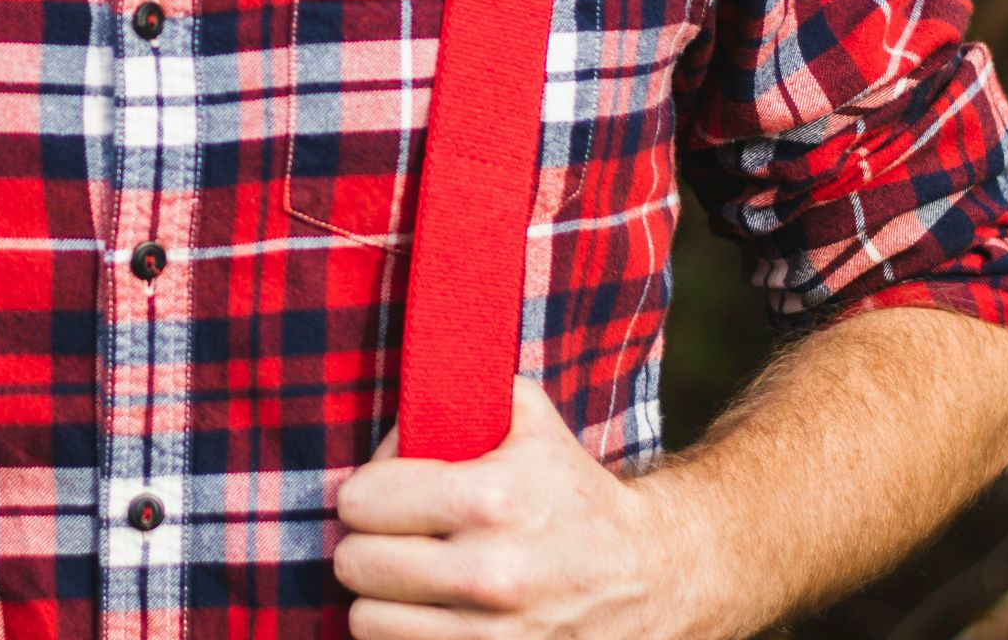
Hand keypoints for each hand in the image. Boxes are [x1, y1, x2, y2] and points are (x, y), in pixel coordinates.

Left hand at [333, 378, 704, 639]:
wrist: (653, 576)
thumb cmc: (577, 495)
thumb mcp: (530, 422)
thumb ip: (463, 392)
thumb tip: (399, 405)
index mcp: (489, 499)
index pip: (360, 501)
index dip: (366, 493)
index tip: (386, 495)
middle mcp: (488, 573)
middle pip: (354, 563)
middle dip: (367, 543)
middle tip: (393, 537)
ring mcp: (491, 636)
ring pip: (366, 619)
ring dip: (382, 599)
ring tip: (411, 579)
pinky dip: (407, 635)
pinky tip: (433, 612)